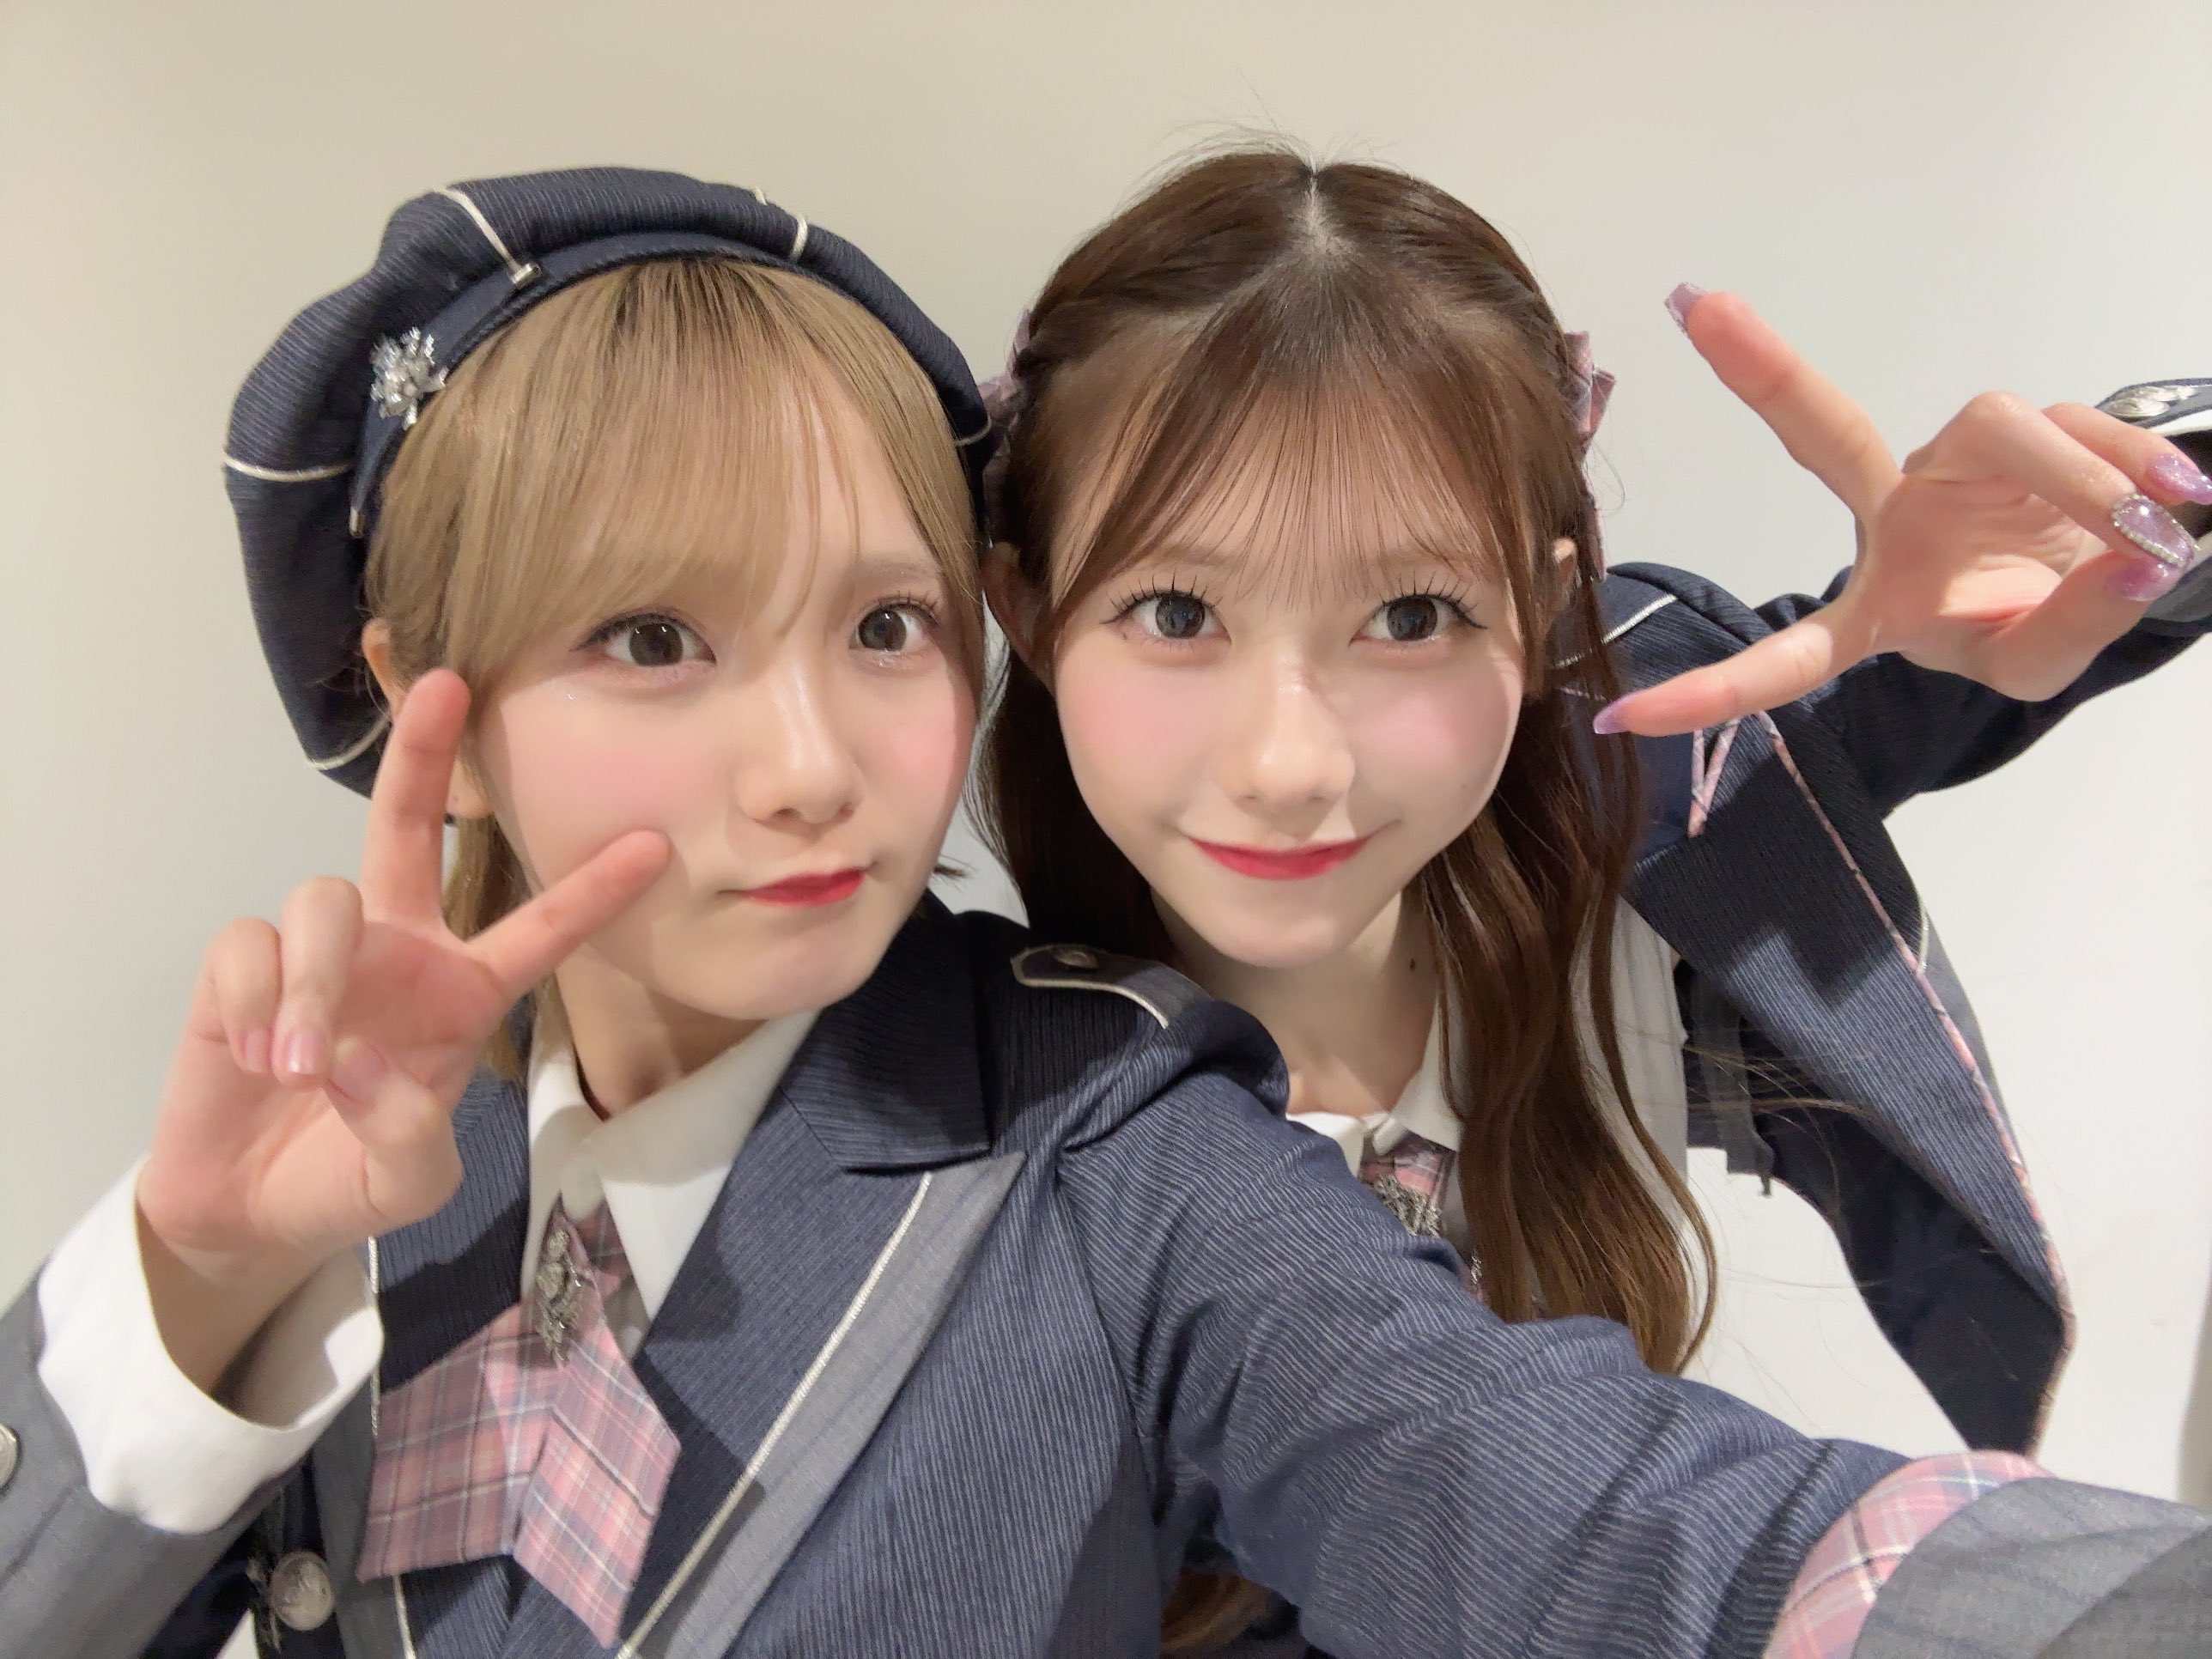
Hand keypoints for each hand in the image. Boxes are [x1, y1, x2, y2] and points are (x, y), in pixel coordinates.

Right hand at [134, 671, 667, 1384]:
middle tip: (450, 685)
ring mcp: (320, 951)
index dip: (592, 891)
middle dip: (426, 755)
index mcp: (464, 993)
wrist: (248, 1210)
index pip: (539, 932)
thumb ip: (407, 1134)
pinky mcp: (242, 964)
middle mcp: (399, 950)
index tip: (656, 844)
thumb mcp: (407, 1182)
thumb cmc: (347, 1181)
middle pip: (411, 827)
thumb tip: (356, 1061)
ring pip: (323, 902)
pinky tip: (253, 1058)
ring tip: (298, 1069)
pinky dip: (253, 1002)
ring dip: (314, 985)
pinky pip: (249, 945)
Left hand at [1596, 290, 2211, 736]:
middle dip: (1766, 374)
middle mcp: (1896, 517)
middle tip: (1698, 307)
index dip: (1715, 692)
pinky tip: (2176, 503)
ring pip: (2005, 430)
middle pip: (1829, 437)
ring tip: (2156, 535)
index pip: (1789, 655)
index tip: (1625, 719)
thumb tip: (2134, 563)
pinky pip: (2080, 424)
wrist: (2108, 574)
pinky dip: (2136, 465)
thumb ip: (2074, 626)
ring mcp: (1952, 464)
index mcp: (1877, 606)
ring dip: (2087, 480)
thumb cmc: (2032, 623)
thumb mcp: (2041, 663)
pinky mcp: (2017, 428)